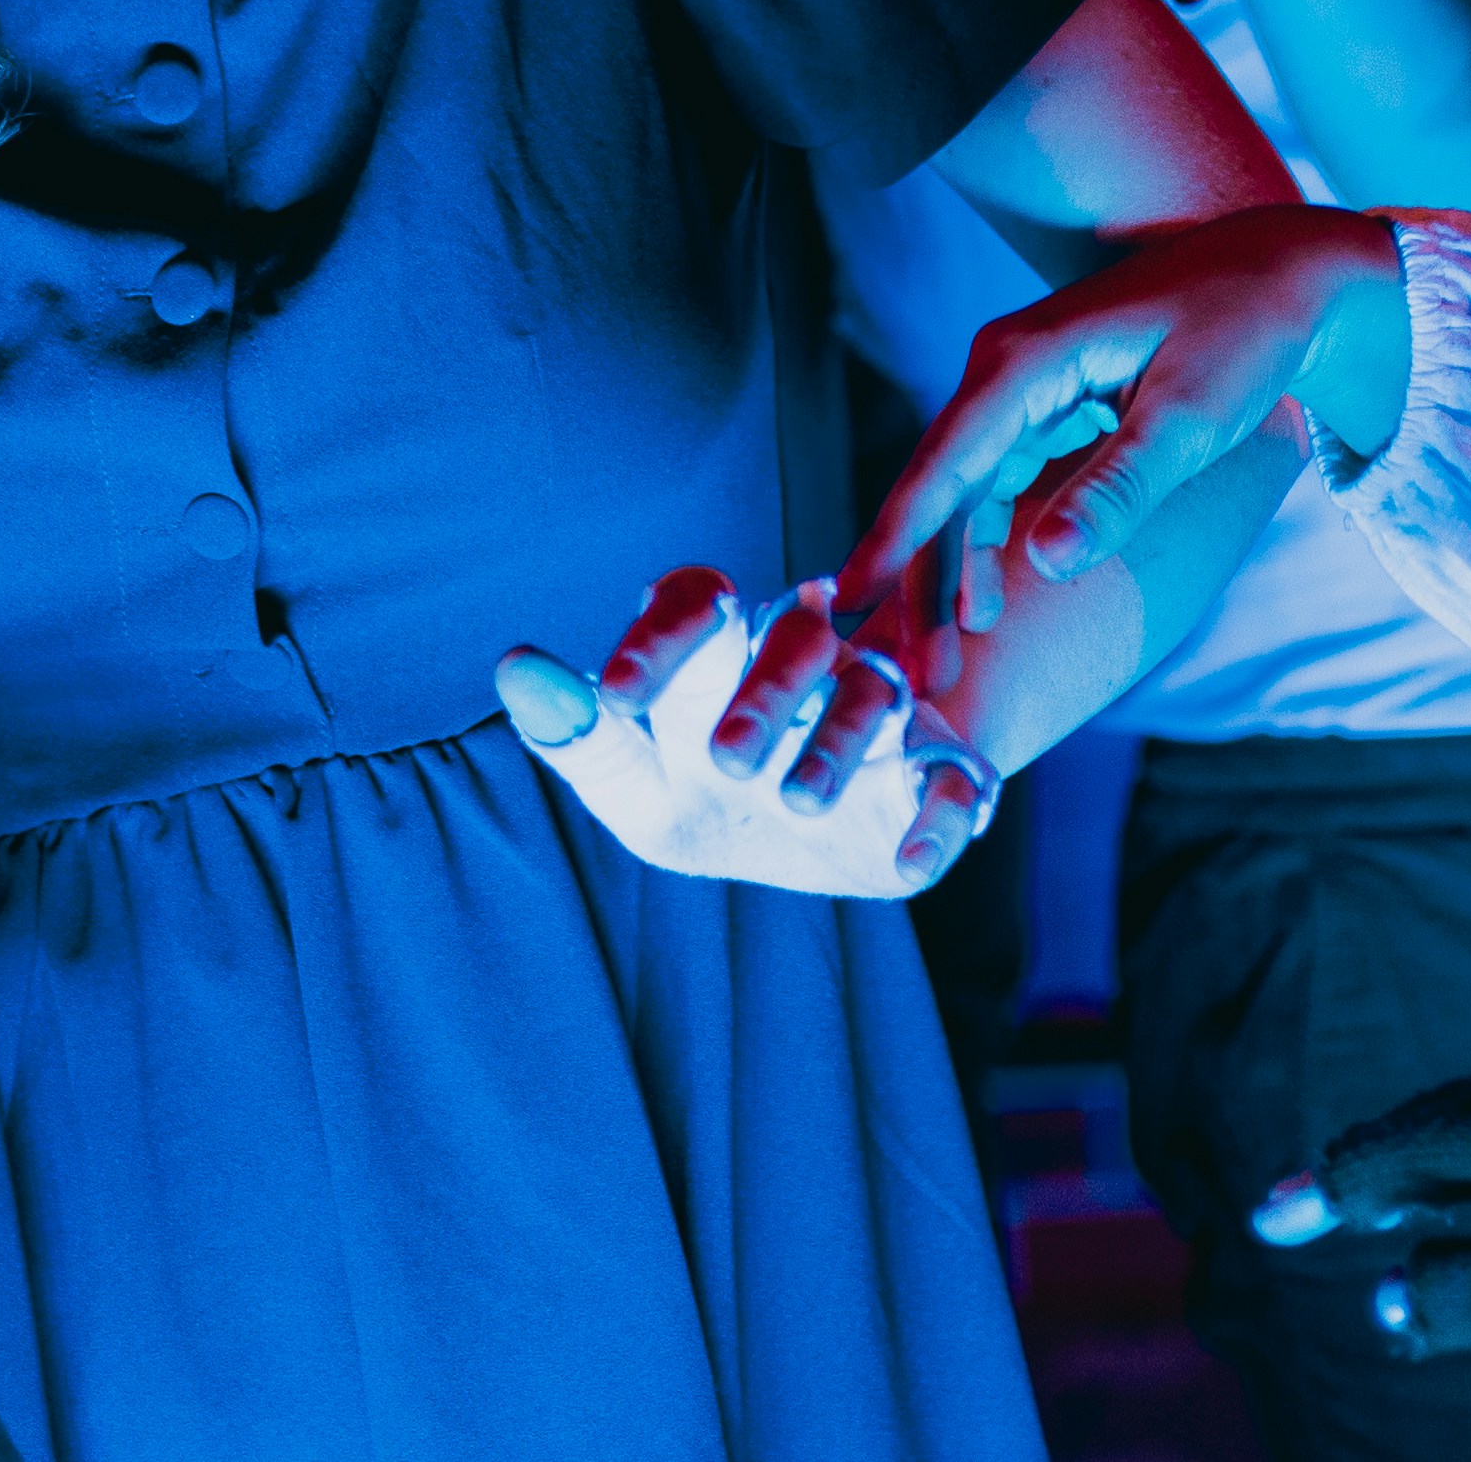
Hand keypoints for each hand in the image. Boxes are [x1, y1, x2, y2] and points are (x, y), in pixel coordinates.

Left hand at [498, 570, 998, 897]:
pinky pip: (955, 786)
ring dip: (838, 747)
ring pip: (873, 701)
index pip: (696, 607)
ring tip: (798, 803)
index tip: (616, 692)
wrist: (826, 841)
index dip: (661, 637)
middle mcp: (810, 663)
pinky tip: (910, 863)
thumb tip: (515, 666)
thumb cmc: (710, 794)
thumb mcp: (637, 779)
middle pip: (796, 643)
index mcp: (728, 650)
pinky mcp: (940, 777)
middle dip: (763, 694)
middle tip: (723, 758)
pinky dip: (939, 820)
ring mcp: (881, 715)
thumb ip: (579, 735)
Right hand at [838, 204, 1404, 622]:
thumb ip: (1116, 491)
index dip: (894, 538)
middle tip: (919, 674)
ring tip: (949, 655)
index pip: (942, 463)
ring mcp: (1023, 386)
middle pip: (943, 487)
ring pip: (966, 492)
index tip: (849, 601)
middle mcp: (1005, 368)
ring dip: (954, 570)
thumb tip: (1043, 563)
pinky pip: (997, 482)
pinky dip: (989, 541)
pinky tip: (988, 600)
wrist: (1287, 274)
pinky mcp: (1049, 404)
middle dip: (924, 580)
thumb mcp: (1186, 419)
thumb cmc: (1243, 333)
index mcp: (1022, 361)